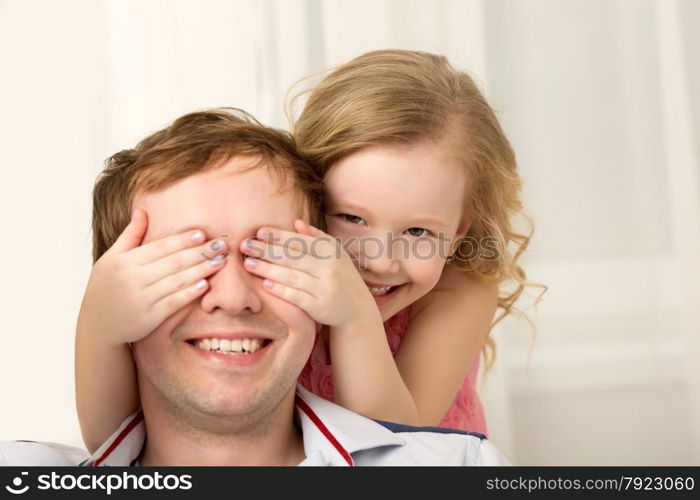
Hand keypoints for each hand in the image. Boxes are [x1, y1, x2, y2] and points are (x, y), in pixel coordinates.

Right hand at [77, 209, 228, 343]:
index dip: (182, 240)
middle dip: (200, 252)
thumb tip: (142, 210)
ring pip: (177, 281)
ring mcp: (142, 299)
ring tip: (220, 262)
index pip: (159, 247)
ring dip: (201, 270)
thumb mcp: (111, 258)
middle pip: (173, 262)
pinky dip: (190, 293)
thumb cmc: (106, 286)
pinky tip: (205, 284)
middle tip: (221, 245)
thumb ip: (130, 235)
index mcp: (125, 261)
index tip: (202, 233)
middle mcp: (133, 279)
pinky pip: (174, 302)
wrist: (97, 324)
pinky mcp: (150, 317)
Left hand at [240, 219, 376, 326]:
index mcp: (331, 251)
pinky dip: (281, 290)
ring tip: (249, 264)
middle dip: (267, 250)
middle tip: (245, 245)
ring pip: (292, 276)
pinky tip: (265, 284)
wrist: (356, 309)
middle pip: (293, 257)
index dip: (279, 236)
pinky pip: (297, 296)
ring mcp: (325, 288)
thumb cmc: (340, 276)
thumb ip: (316, 238)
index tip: (259, 232)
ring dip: (268, 269)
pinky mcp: (320, 306)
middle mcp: (330, 267)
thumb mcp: (334, 254)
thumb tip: (296, 223)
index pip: (300, 241)